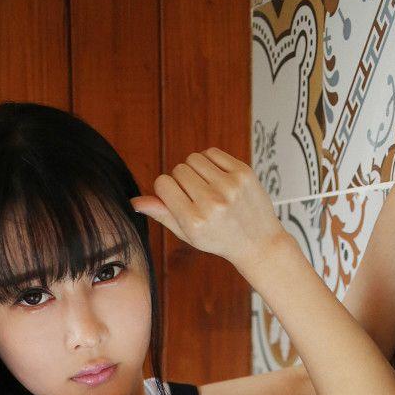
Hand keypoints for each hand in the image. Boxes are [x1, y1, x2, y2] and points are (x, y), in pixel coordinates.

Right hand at [131, 149, 285, 272]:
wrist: (258, 242)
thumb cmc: (221, 239)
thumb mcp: (188, 235)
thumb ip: (163, 215)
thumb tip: (135, 202)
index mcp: (194, 221)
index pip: (163, 184)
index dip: (166, 189)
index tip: (176, 198)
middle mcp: (212, 204)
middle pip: (178, 170)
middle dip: (182, 180)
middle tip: (196, 196)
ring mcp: (229, 186)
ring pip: (193, 159)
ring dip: (195, 169)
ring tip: (207, 186)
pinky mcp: (243, 173)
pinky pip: (212, 152)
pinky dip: (210, 161)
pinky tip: (218, 178)